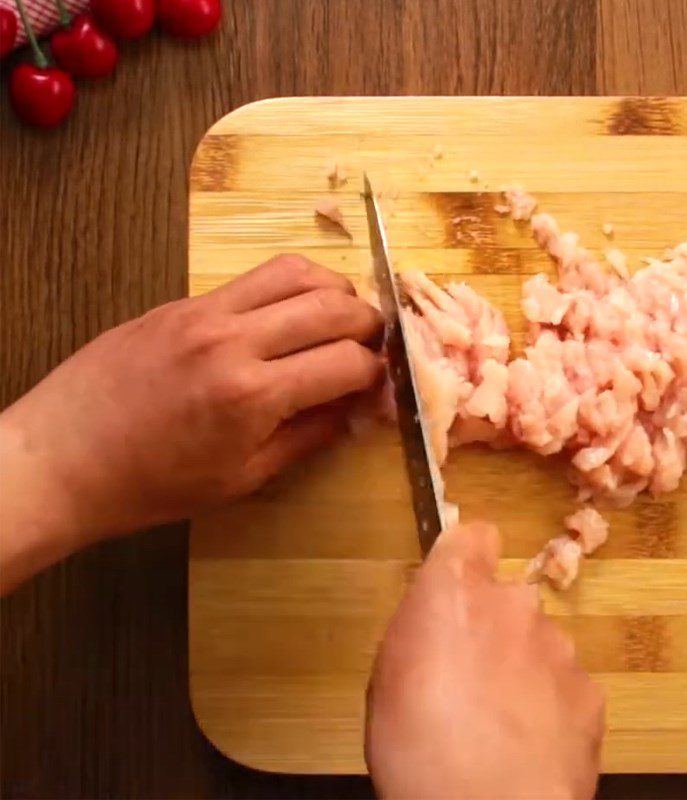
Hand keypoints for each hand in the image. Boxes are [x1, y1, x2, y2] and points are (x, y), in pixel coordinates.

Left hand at [0, 255, 382, 590]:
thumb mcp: (242, 477)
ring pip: (296, 271)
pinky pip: (253, 277)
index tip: (382, 385)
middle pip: (333, 304)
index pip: (346, 362)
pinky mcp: (183, 301)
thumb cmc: (153, 484)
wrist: (63, 458)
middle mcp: (234, 339)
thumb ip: (308, 437)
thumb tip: (355, 409)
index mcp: (253, 395)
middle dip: (371, 324)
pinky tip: (289, 315)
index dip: (378, 374)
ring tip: (340, 317)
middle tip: (375, 346)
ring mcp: (205, 311)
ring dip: (334, 289)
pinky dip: (288, 288)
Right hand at [365, 523, 603, 799]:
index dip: (468, 557)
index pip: (474, 535)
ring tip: (497, 721)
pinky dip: (550, 705)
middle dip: (493, 625)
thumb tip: (437, 625)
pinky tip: (527, 744)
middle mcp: (512, 603)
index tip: (461, 582)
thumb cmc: (416, 745)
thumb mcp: (387, 674)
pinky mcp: (589, 690)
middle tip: (470, 675)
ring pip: (538, 642)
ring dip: (522, 667)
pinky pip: (565, 684)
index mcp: (453, 588)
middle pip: (507, 597)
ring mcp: (557, 645)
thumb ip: (420, 628)